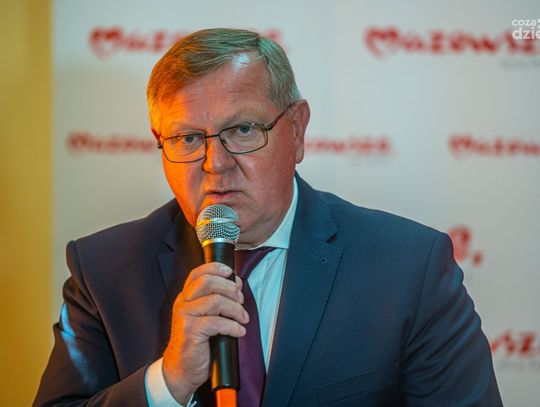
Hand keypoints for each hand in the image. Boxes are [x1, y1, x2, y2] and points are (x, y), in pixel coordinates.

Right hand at [162, 262, 247, 403]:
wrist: (181, 368)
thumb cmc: (196, 342)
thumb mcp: (203, 316)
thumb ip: (215, 299)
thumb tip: (236, 285)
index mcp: (185, 296)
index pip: (198, 273)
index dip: (215, 268)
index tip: (231, 273)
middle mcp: (183, 303)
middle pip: (208, 282)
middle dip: (230, 288)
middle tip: (240, 300)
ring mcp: (185, 317)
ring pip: (215, 301)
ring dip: (235, 309)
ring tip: (243, 318)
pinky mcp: (191, 332)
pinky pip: (217, 322)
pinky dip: (233, 326)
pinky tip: (239, 331)